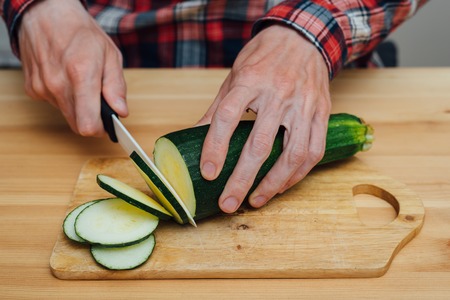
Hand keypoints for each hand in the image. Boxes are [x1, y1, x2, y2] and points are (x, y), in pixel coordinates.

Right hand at [18, 0, 127, 135]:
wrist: (44, 14)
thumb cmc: (81, 33)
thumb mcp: (110, 55)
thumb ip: (116, 86)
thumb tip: (121, 111)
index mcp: (81, 74)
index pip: (87, 124)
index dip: (100, 129)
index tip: (107, 124)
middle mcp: (58, 84)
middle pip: (77, 124)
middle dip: (91, 118)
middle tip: (99, 102)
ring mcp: (42, 87)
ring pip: (67, 114)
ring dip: (77, 106)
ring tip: (81, 82)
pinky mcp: (33, 88)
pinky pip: (54, 104)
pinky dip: (63, 97)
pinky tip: (65, 78)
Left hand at [197, 24, 330, 212]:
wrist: (303, 37)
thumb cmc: (264, 57)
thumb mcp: (234, 75)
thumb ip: (218, 108)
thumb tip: (196, 136)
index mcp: (250, 80)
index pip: (228, 117)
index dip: (215, 148)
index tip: (208, 174)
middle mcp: (278, 93)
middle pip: (259, 144)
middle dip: (242, 180)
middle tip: (228, 203)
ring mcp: (304, 104)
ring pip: (292, 154)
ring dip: (273, 184)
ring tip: (256, 201)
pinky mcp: (321, 113)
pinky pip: (313, 151)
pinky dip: (298, 174)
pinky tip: (281, 186)